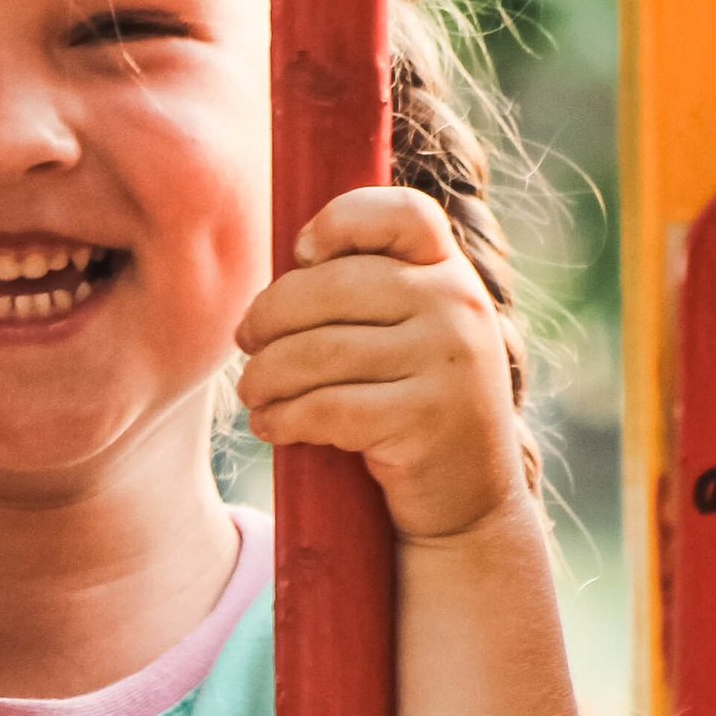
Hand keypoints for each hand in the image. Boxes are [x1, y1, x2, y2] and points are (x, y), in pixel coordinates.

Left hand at [236, 186, 528, 544]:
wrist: (469, 501)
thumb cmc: (416, 407)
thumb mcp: (414, 335)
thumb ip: (373, 291)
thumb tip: (287, 259)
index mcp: (451, 272)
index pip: (401, 214)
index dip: (340, 221)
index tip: (302, 253)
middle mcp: (458, 305)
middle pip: (331, 286)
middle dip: (269, 316)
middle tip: (246, 343)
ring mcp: (447, 363)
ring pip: (318, 351)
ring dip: (265, 375)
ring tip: (252, 392)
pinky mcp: (424, 421)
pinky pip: (326, 408)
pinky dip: (283, 418)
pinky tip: (270, 426)